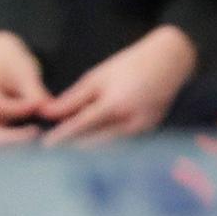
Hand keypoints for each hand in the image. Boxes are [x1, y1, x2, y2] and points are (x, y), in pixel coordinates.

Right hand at [0, 31, 50, 144]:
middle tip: (36, 135)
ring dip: (11, 149)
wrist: (2, 63)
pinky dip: (13, 149)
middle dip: (9, 140)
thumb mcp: (24, 70)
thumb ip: (33, 91)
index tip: (40, 105)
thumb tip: (45, 110)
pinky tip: (34, 146)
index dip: (19, 109)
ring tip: (37, 144)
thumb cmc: (12, 63)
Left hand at [40, 25, 197, 146]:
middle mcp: (131, 121)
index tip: (46, 144)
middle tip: (53, 153)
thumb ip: (74, 98)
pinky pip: (122, 143)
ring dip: (89, 149)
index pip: (83, 124)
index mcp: (115, 103)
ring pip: (109, 146)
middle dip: (74, 147)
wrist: (170, 62)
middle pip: (96, 142)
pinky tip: (93, 146)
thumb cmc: (130, 65)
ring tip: (69, 151)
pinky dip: (106, 144)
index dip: (63, 135)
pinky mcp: (149, 132)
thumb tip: (49, 112)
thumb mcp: (98, 77)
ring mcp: (143, 129)